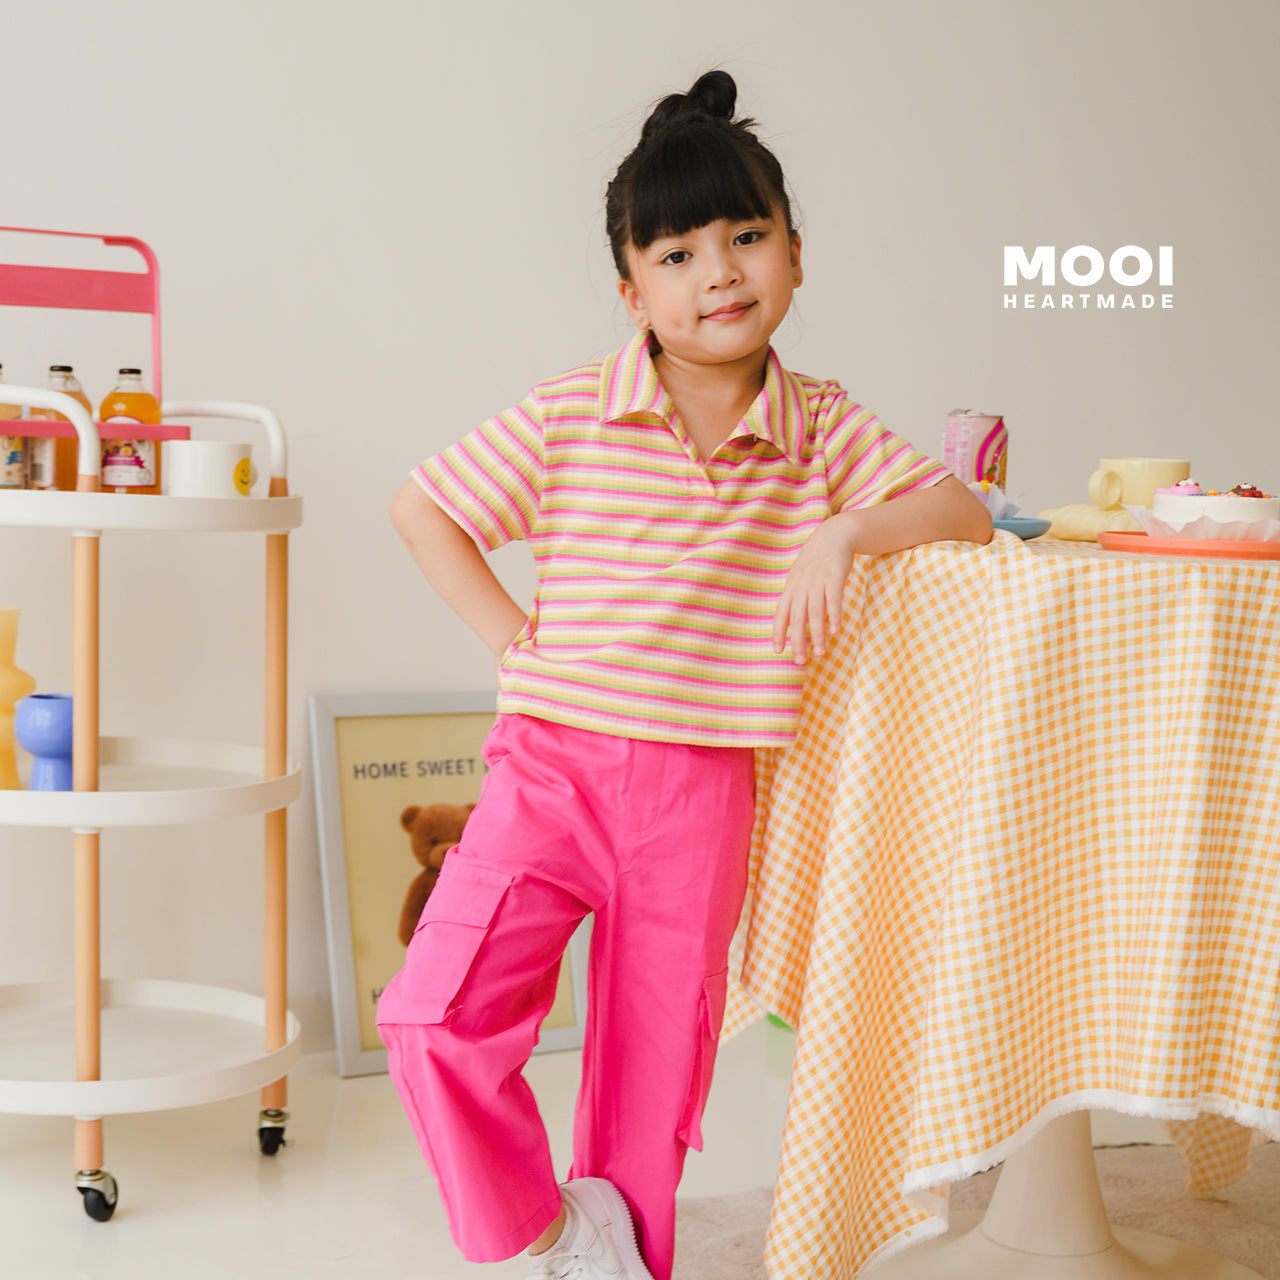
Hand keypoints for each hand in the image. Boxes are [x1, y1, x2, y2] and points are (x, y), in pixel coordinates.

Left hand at [772, 514, 858, 665]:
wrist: (833, 536)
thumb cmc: (816, 563)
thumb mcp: (800, 579)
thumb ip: (796, 600)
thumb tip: (792, 624)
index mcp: (791, 589)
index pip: (781, 614)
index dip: (778, 632)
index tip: (778, 651)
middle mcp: (802, 587)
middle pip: (797, 618)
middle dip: (798, 641)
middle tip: (800, 661)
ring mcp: (818, 582)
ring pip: (815, 613)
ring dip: (817, 634)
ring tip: (820, 653)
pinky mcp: (835, 578)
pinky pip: (833, 600)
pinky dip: (834, 616)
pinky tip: (836, 631)